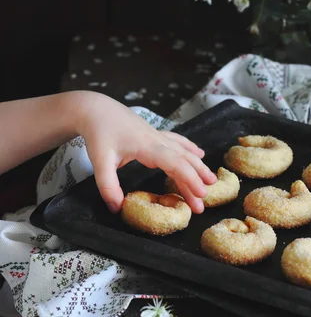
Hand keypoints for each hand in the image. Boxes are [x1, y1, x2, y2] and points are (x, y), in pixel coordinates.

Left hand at [77, 92, 215, 213]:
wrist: (94, 108)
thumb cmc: (98, 133)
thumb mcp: (100, 161)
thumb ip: (108, 186)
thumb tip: (117, 208)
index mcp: (147, 146)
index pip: (175, 164)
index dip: (189, 179)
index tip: (200, 194)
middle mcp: (157, 139)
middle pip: (184, 159)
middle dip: (197, 177)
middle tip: (208, 197)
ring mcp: (156, 135)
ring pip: (183, 151)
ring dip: (197, 165)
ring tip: (211, 180)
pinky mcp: (152, 134)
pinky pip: (177, 142)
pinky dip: (189, 149)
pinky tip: (198, 154)